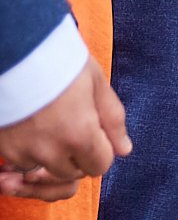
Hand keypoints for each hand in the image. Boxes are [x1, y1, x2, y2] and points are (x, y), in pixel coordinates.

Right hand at [0, 56, 127, 199]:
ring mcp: (22, 150)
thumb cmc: (57, 59)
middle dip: (76, 156)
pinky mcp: (3, 145)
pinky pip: (20, 160)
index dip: (100, 150)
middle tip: (70, 125)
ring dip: (49, 155)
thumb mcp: (94, 81)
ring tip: (48, 123)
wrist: (14, 47)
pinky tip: (29, 125)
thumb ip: (112, 118)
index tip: (94, 131)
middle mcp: (51, 150)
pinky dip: (26, 150)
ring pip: (43, 169)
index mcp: (80, 134)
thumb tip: (125, 149)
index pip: (100, 166)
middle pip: (71, 172)